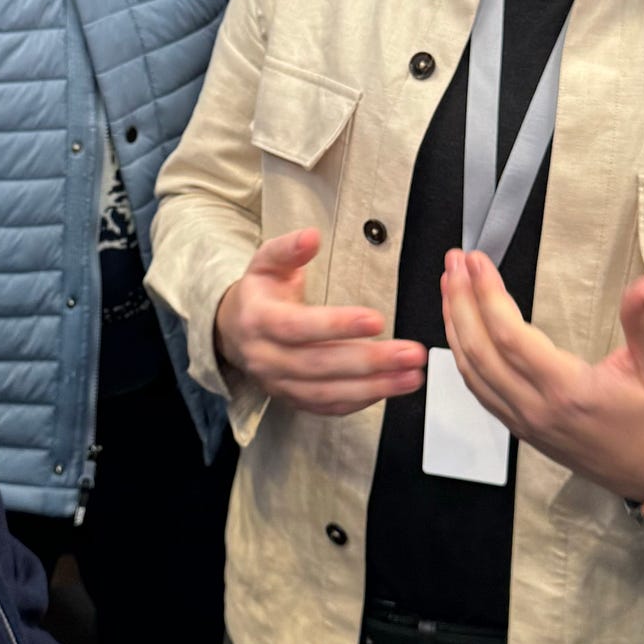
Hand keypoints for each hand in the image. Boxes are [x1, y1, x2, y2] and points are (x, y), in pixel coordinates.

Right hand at [215, 227, 426, 415]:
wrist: (232, 332)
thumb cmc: (259, 294)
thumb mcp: (266, 263)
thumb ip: (289, 249)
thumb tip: (310, 236)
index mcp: (259, 320)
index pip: (299, 327)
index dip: (338, 325)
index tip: (376, 320)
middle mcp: (267, 357)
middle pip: (320, 364)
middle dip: (370, 361)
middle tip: (411, 353)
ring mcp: (279, 383)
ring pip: (328, 392)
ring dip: (374, 387)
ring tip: (412, 375)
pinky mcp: (293, 399)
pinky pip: (329, 407)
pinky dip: (362, 401)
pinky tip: (391, 388)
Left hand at [441, 251, 643, 501]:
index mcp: (567, 390)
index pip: (511, 337)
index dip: (488, 296)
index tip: (477, 261)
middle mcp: (536, 408)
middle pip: (480, 351)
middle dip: (460, 302)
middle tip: (454, 261)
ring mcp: (523, 422)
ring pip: (472, 371)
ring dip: (455, 324)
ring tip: (449, 284)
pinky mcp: (520, 428)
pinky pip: (479, 389)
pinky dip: (463, 354)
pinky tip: (459, 327)